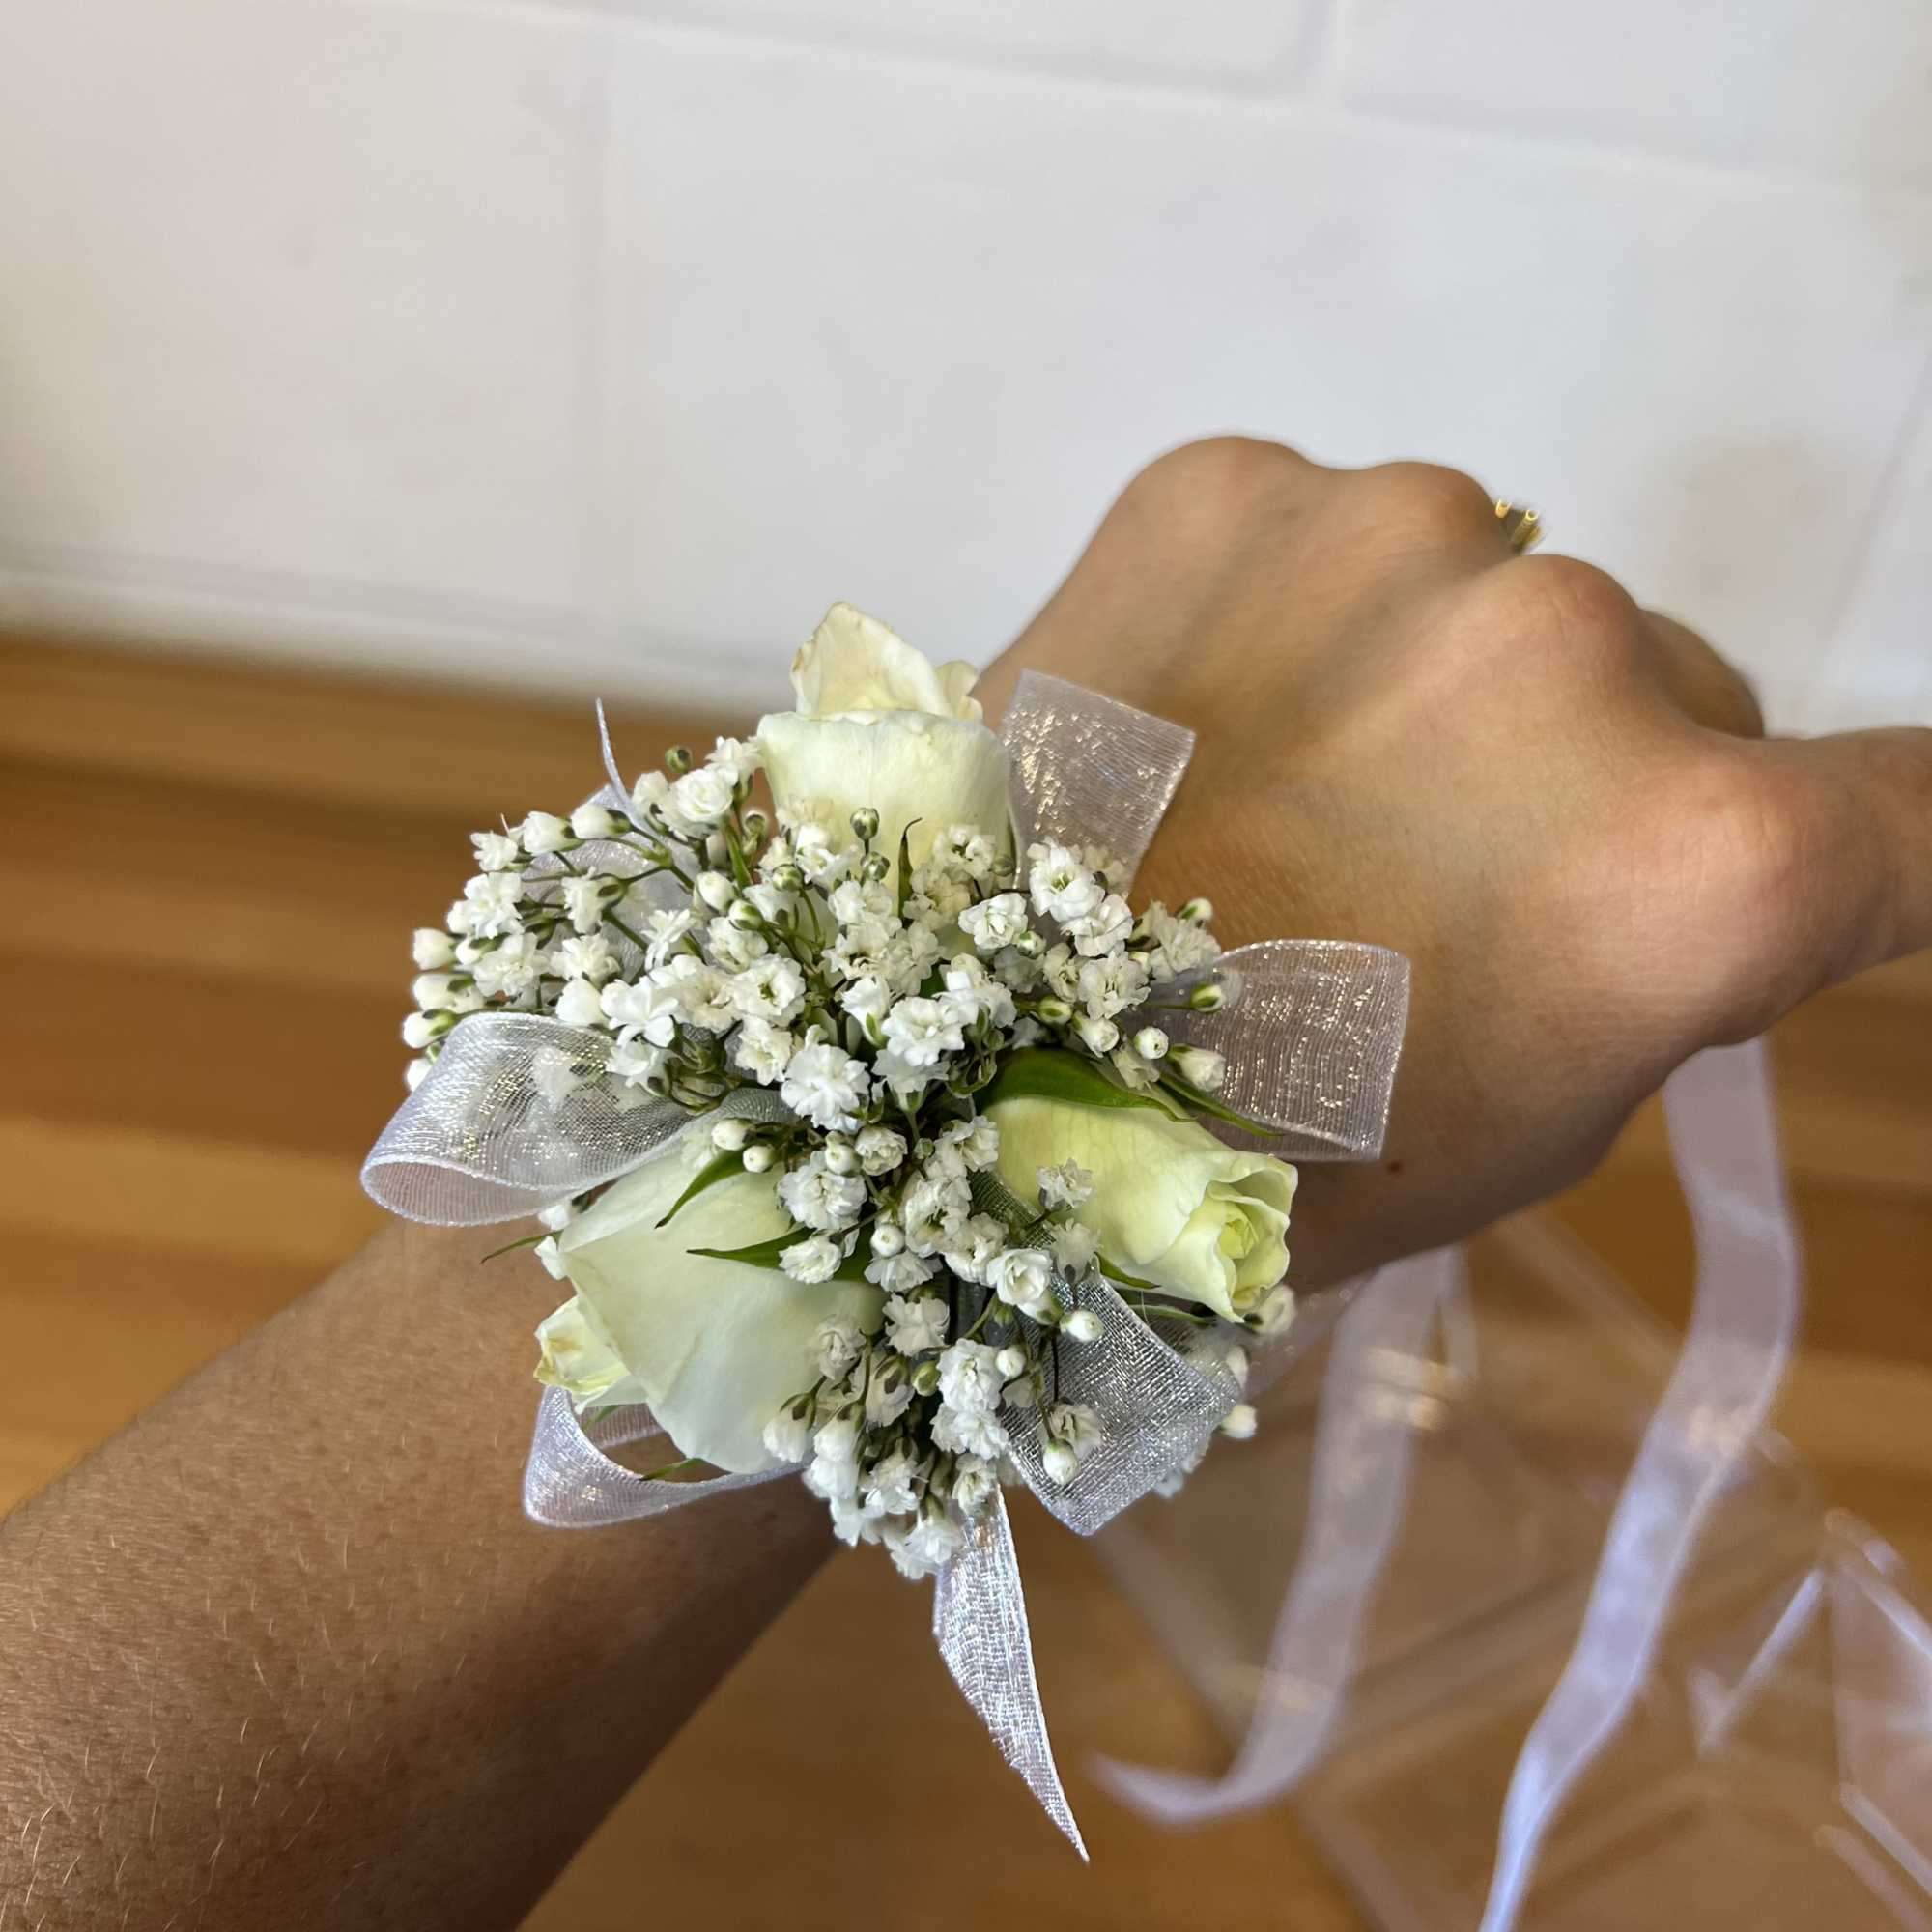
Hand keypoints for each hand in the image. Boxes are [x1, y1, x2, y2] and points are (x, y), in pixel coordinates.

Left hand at [976, 438, 1931, 1285]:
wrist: (928, 1077)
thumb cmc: (1249, 1152)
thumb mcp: (1531, 1108)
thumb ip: (1659, 946)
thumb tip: (1695, 830)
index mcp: (1687, 859)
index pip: (1908, 813)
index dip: (1866, 858)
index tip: (1812, 872)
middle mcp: (1571, 646)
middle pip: (1669, 683)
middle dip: (1581, 778)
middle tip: (1417, 888)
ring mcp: (1391, 536)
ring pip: (1491, 598)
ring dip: (1424, 689)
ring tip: (1263, 814)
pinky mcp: (1225, 481)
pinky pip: (1327, 547)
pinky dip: (1287, 626)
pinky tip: (1182, 735)